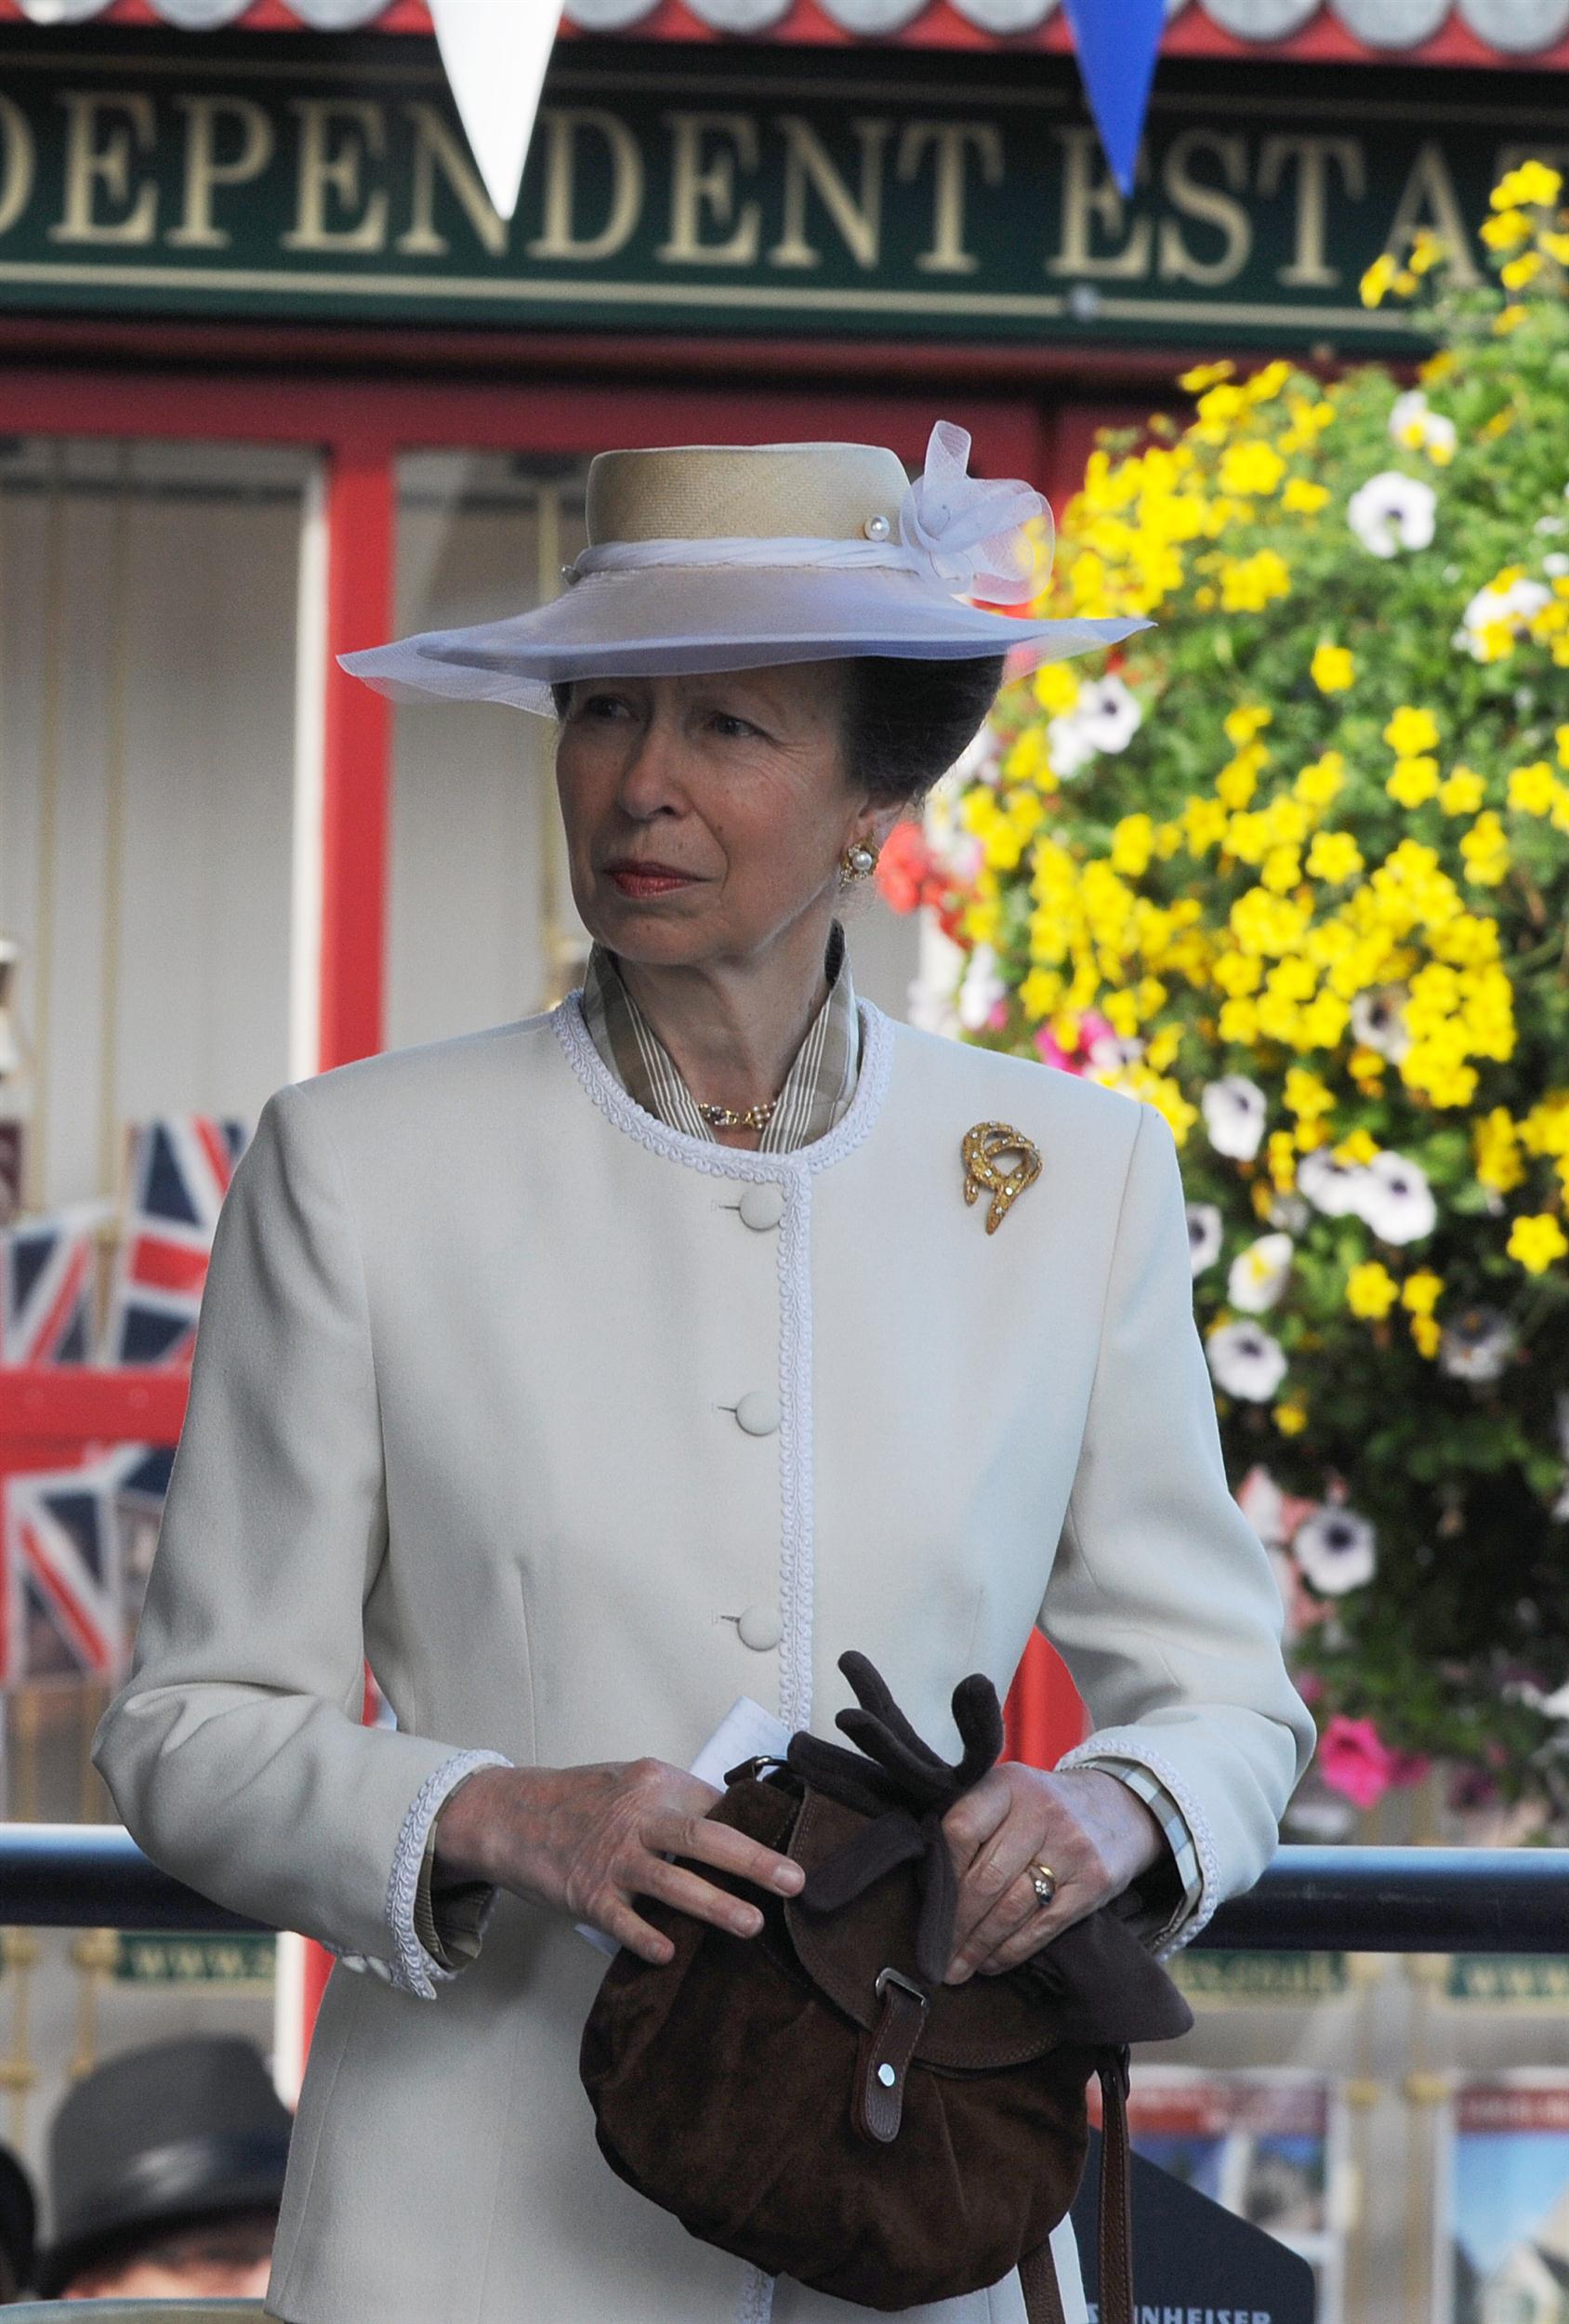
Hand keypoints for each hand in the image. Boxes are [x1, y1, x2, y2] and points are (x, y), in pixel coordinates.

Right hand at [430, 1760, 804, 1965]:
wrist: (509, 1813)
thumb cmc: (577, 1799)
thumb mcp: (628, 1781)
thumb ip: (673, 1800)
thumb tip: (729, 1821)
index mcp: (653, 1783)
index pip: (715, 1804)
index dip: (755, 1827)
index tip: (791, 1846)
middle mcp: (636, 1817)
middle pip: (705, 1837)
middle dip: (754, 1860)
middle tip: (794, 1881)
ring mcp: (612, 1858)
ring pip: (672, 1882)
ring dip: (715, 1904)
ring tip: (752, 1924)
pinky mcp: (586, 1893)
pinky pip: (623, 1920)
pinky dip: (647, 1937)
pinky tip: (670, 1953)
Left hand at [938, 1765, 1165, 1984]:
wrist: (1121, 1807)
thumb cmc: (1044, 1807)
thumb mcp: (1010, 1792)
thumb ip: (974, 1820)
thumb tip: (927, 1878)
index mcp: (1009, 1784)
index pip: (961, 1830)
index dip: (941, 1874)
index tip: (928, 1904)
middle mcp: (1041, 1812)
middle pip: (985, 1878)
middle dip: (955, 1925)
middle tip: (935, 1955)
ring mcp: (1071, 1848)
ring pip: (1011, 1909)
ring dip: (978, 1947)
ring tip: (958, 1968)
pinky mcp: (1094, 1882)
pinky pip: (1043, 1927)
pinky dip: (1011, 1951)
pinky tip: (991, 1963)